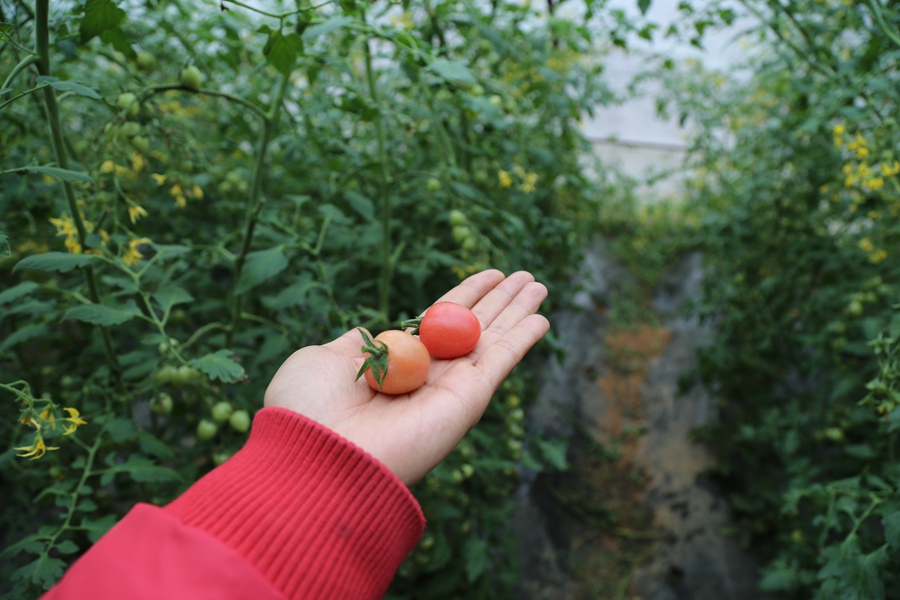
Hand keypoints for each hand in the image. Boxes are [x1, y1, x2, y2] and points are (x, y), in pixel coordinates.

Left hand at [263, 269, 549, 484]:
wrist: (316, 455)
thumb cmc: (307, 410)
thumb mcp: (322, 361)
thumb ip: (354, 345)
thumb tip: (367, 332)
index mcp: (394, 364)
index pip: (438, 321)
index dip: (465, 296)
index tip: (489, 274)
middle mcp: (426, 378)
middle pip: (473, 328)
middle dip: (500, 301)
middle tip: (526, 276)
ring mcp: (449, 390)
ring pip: (494, 341)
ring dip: (518, 311)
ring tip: (539, 284)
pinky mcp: (466, 401)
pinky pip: (500, 362)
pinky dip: (522, 339)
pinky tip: (542, 318)